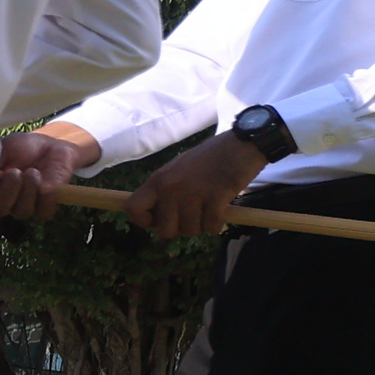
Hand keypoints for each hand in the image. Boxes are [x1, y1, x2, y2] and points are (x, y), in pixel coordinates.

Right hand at [0, 124, 94, 221]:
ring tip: (33, 171)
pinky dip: (46, 195)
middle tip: (16, 171)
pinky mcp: (44, 209)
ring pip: (21, 212)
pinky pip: (43, 212)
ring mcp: (23, 207)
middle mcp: (1, 202)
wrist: (51, 147)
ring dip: (28, 188)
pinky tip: (46, 181)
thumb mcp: (3, 149)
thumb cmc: (23, 148)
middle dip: (8, 189)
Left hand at [129, 131, 268, 240]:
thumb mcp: (179, 168)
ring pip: (191, 230)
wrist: (240, 144)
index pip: (133, 208)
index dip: (145, 221)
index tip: (161, 220)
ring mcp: (193, 193)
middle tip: (193, 217)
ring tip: (210, 212)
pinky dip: (217, 225)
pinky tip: (222, 213)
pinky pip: (211, 226)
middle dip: (181, 228)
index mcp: (159, 179)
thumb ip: (166, 189)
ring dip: (202, 226)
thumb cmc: (212, 156)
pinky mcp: (216, 198)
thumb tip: (159, 215)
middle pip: (165, 229)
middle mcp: (171, 188)